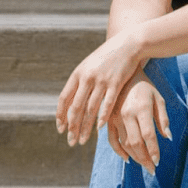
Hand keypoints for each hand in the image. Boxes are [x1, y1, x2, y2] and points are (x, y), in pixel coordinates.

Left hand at [56, 29, 144, 146]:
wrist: (127, 45)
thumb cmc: (106, 58)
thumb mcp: (89, 67)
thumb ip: (79, 83)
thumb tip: (69, 102)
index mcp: (77, 74)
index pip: (64, 99)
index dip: (61, 116)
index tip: (61, 129)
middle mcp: (87, 78)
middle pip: (76, 107)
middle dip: (72, 127)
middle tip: (71, 142)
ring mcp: (101, 80)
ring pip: (90, 109)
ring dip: (86, 127)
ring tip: (83, 140)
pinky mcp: (116, 83)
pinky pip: (107, 104)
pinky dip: (102, 117)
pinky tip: (99, 128)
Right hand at [105, 74, 171, 172]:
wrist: (124, 74)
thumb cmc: (145, 87)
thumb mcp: (158, 99)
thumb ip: (163, 118)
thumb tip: (167, 137)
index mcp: (141, 109)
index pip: (148, 135)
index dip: (153, 150)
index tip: (158, 162)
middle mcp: (126, 114)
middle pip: (135, 143)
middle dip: (144, 159)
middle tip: (152, 169)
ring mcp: (115, 117)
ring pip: (124, 143)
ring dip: (134, 157)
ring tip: (144, 164)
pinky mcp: (108, 119)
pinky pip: (111, 139)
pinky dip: (119, 151)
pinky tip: (128, 159)